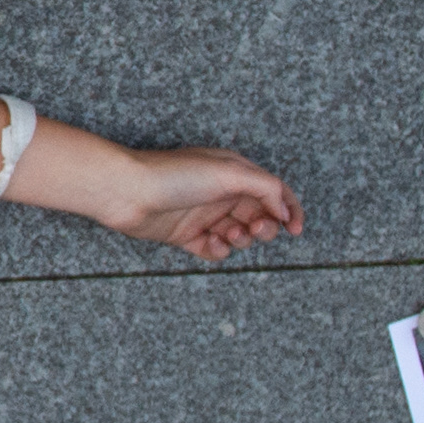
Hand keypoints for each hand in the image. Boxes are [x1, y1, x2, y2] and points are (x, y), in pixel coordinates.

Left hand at [97, 145, 304, 261]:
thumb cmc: (173, 175)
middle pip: (259, 216)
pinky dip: (217, 251)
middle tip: (255, 230)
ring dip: (240, 239)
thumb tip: (285, 208)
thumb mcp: (228, 172)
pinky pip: (213, 250)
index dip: (289, 209)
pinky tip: (210, 243)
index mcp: (233, 171)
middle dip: (264, 227)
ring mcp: (203, 214)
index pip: (273, 191)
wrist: (126, 191)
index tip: (296, 230)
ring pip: (238, 235)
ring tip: (227, 234)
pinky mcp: (186, 234)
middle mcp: (220, 192)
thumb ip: (265, 188)